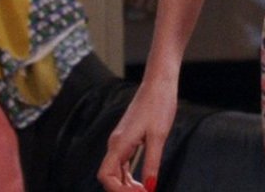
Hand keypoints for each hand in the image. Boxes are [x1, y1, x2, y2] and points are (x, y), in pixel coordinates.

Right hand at [97, 74, 178, 190]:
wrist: (159, 83)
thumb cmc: (158, 104)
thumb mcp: (158, 136)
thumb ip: (152, 163)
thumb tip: (150, 187)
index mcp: (119, 144)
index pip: (106, 176)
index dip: (118, 190)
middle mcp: (115, 144)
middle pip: (109, 176)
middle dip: (123, 190)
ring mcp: (120, 141)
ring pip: (116, 171)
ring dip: (126, 185)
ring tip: (144, 191)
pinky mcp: (128, 139)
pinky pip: (123, 163)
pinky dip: (129, 176)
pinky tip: (142, 182)